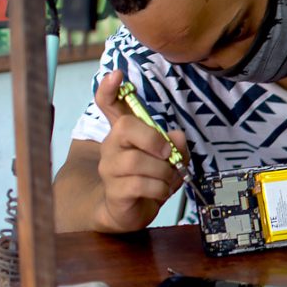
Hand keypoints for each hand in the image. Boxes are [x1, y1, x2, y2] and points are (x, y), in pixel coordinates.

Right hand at [93, 70, 189, 231]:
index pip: (109, 104)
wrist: (130, 211)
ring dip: (163, 171)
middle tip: (168, 154)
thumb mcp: (169, 159)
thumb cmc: (149, 179)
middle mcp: (112, 146)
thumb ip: (176, 145)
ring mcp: (110, 168)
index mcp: (124, 133)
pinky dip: (160, 188)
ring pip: (137, 161)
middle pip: (125, 127)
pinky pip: (140, 184)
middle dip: (154, 139)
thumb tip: (178, 136)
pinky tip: (161, 191)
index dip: (109, 89)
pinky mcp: (115, 191)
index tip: (116, 74)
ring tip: (168, 179)